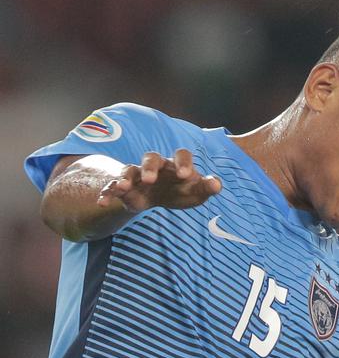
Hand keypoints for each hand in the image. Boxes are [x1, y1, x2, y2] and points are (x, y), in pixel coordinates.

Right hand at [97, 149, 221, 212]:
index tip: (186, 175)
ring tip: (123, 187)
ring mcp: (138, 175)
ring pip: (129, 169)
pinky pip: (113, 186)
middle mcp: (156, 166)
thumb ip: (207, 187)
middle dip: (150, 167)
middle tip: (150, 179)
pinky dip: (107, 192)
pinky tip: (102, 202)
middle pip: (151, 158)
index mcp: (176, 164)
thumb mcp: (197, 191)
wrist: (159, 197)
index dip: (183, 162)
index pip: (181, 154)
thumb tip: (217, 185)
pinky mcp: (125, 188)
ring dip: (125, 177)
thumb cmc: (182, 190)